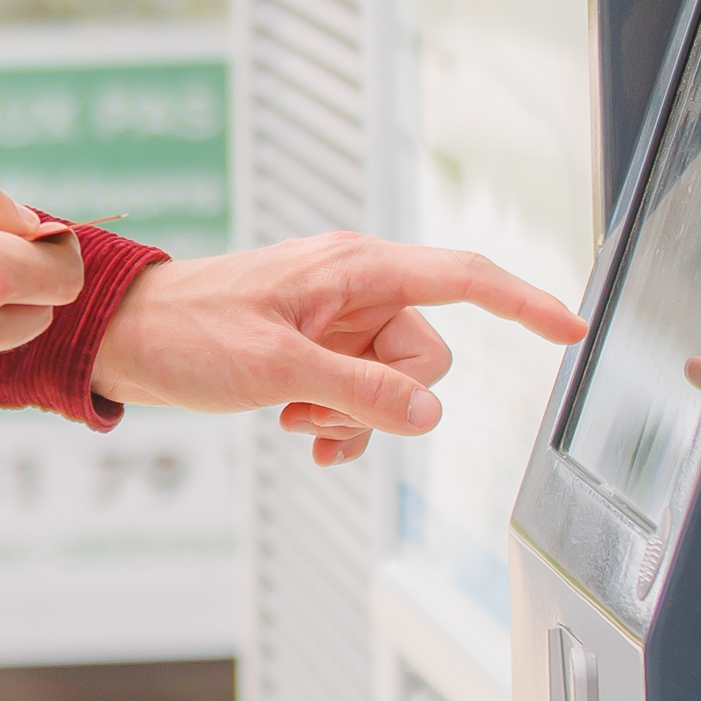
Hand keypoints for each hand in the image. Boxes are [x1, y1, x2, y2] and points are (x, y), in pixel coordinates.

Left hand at [93, 234, 583, 468]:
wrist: (128, 336)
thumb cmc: (190, 332)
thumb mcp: (276, 366)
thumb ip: (358, 390)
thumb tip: (429, 417)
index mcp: (358, 268)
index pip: (463, 277)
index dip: (523, 301)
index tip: (572, 328)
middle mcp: (358, 288)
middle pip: (427, 356)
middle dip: (385, 400)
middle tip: (314, 408)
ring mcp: (340, 320)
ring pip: (395, 386)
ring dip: (354, 417)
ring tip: (292, 417)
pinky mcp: (320, 350)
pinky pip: (363, 397)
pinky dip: (341, 423)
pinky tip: (301, 433)